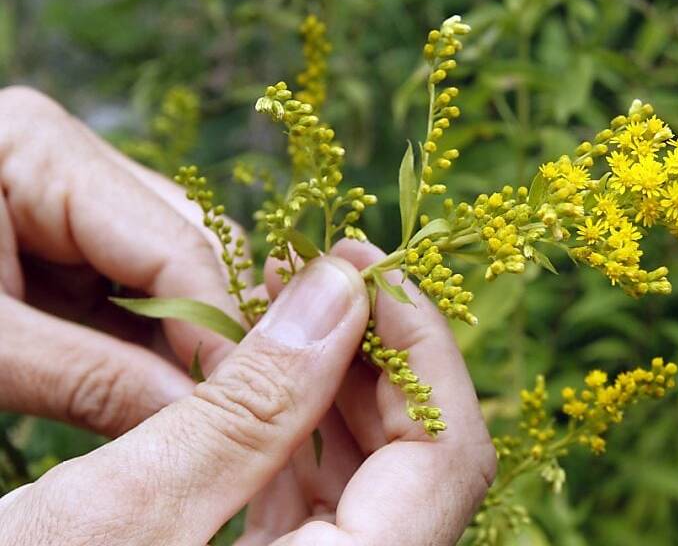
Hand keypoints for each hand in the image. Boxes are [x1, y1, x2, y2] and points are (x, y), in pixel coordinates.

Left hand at [0, 86, 241, 435]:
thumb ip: (95, 379)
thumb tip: (203, 421)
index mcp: (39, 149)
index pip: (175, 244)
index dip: (220, 331)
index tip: (252, 408)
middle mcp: (70, 159)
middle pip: (190, 246)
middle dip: (211, 334)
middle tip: (230, 414)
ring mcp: (71, 196)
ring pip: (177, 270)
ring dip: (188, 342)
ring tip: (197, 407)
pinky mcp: (64, 238)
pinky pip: (138, 288)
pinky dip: (155, 341)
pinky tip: (164, 386)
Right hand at [0, 253, 495, 544]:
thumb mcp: (133, 506)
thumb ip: (254, 401)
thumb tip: (342, 289)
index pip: (449, 457)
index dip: (425, 349)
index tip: (372, 267)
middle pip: (422, 461)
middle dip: (379, 353)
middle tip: (323, 270)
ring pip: (374, 476)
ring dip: (339, 383)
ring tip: (288, 304)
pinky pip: (322, 502)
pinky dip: (300, 431)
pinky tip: (264, 375)